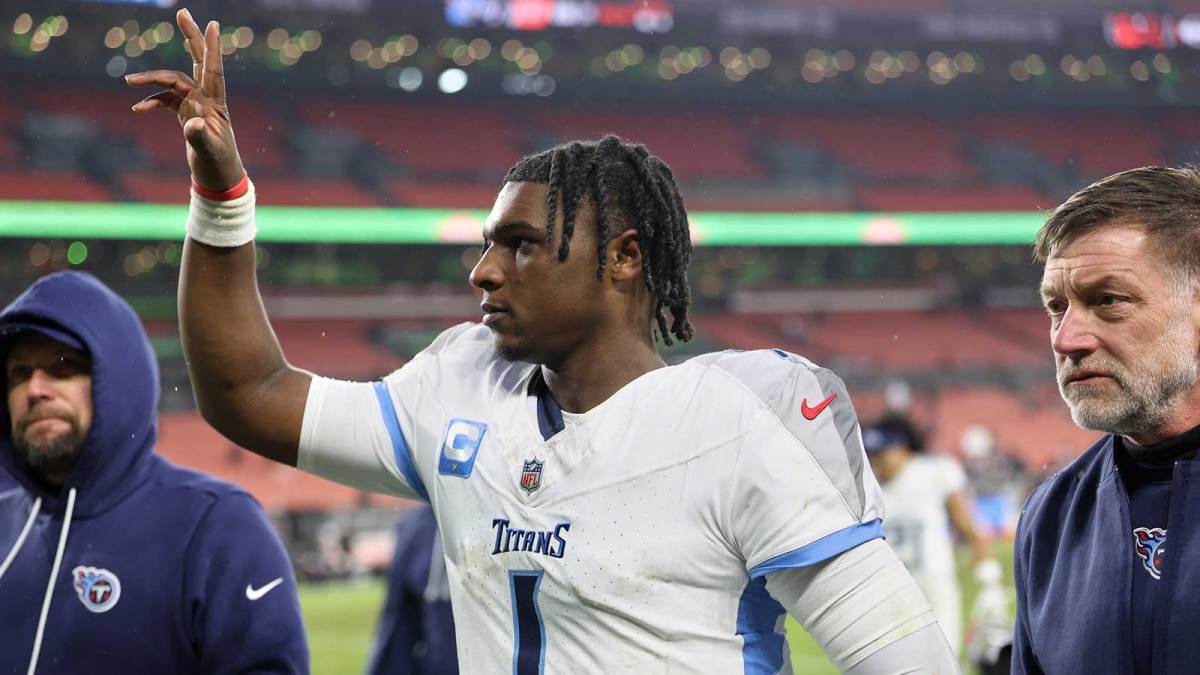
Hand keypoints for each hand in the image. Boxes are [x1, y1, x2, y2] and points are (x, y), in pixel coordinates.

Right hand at [125, 8, 244, 190]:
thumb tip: (193, 121)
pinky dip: (152, 102)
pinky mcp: (187, 113)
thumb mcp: (209, 151)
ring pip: (173, 81)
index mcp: (215, 103)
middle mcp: (206, 98)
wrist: (219, 177)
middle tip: (183, 12)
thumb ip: (200, 135)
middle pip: (197, 60)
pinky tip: (137, 108)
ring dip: (152, 80)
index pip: (213, 69)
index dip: (212, 47)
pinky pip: (166, 100)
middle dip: (190, 36)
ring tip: (129, 82)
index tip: (213, 23)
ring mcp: (196, 104)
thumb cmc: (218, 164)